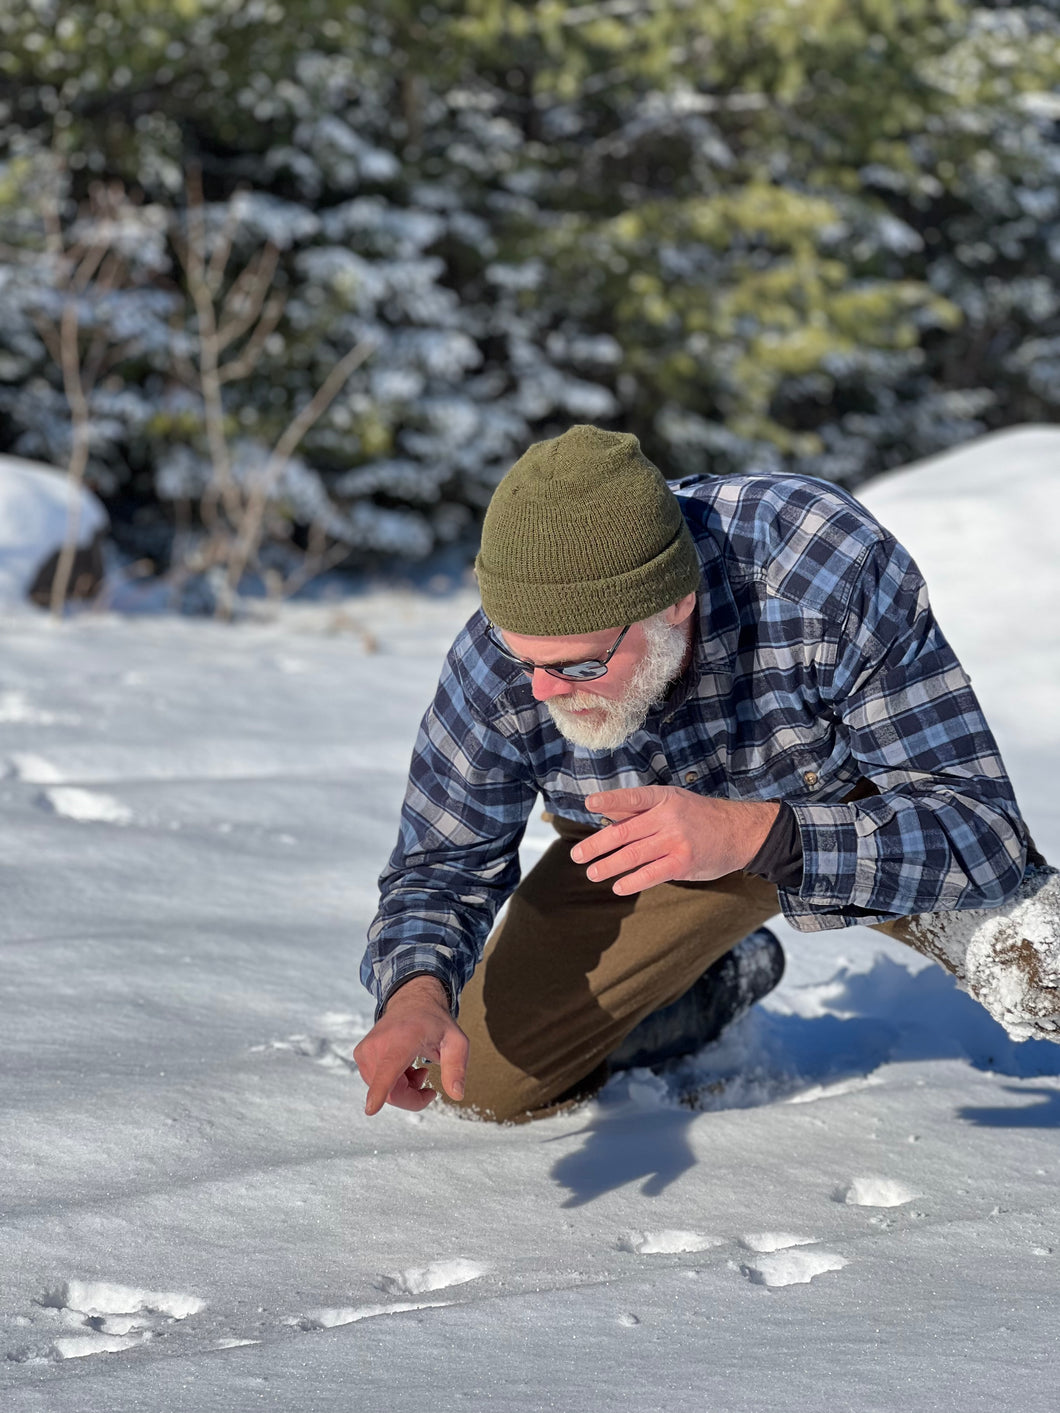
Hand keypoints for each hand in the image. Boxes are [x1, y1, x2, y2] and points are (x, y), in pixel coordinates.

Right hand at [353, 975, 468, 1116]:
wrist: (412, 1002)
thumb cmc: (434, 1023)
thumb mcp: (456, 1041)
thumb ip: (457, 1067)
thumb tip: (457, 1095)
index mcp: (403, 1039)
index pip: (389, 1069)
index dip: (379, 1091)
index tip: (371, 1109)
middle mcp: (378, 1044)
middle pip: (391, 1093)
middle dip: (412, 1097)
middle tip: (426, 1078)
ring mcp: (365, 1051)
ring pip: (384, 1092)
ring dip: (404, 1089)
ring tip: (416, 1068)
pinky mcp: (360, 1056)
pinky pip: (376, 1084)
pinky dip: (392, 1083)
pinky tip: (403, 1066)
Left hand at [571, 786, 779, 894]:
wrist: (738, 832)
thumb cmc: (699, 816)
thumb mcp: (672, 801)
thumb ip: (639, 808)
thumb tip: (604, 811)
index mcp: (663, 798)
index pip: (631, 798)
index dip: (609, 801)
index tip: (589, 804)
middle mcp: (668, 817)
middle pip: (624, 831)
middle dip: (596, 844)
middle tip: (577, 855)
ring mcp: (676, 840)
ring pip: (633, 854)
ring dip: (608, 865)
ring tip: (592, 873)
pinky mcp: (684, 863)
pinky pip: (652, 874)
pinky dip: (632, 881)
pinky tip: (618, 886)